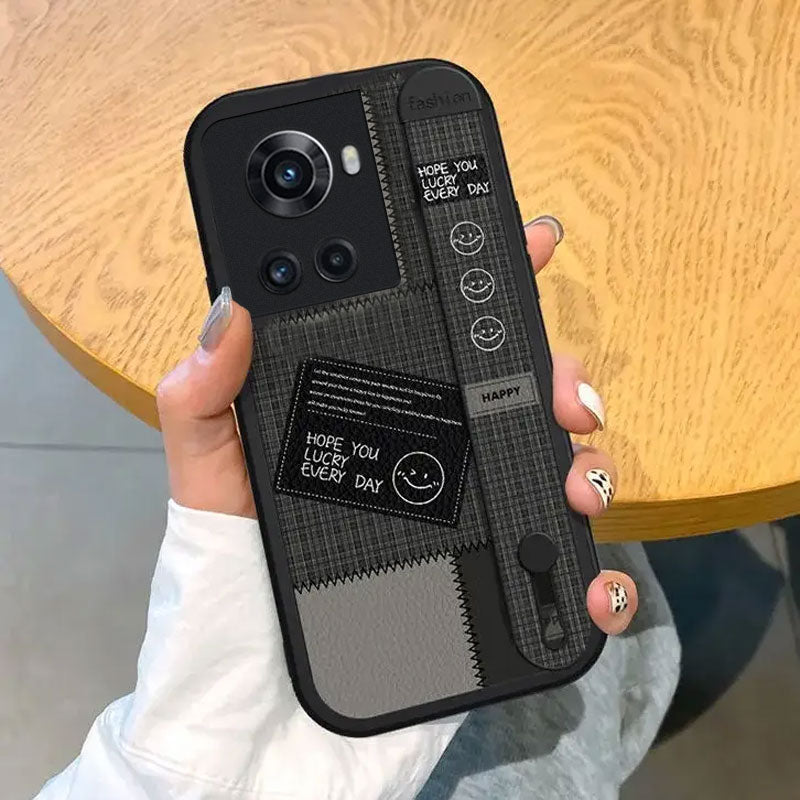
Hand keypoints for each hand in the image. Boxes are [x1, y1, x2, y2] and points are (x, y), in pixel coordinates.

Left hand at [156, 216, 636, 634]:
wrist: (261, 712)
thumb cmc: (227, 594)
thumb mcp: (208, 485)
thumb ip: (206, 402)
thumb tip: (231, 308)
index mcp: (370, 420)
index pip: (435, 337)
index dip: (486, 286)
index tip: (529, 246)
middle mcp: (427, 462)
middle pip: (514, 393)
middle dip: (556, 372)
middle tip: (561, 391)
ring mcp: (465, 521)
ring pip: (552, 466)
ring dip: (589, 460)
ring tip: (576, 478)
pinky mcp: (488, 587)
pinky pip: (561, 572)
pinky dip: (596, 573)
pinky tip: (590, 583)